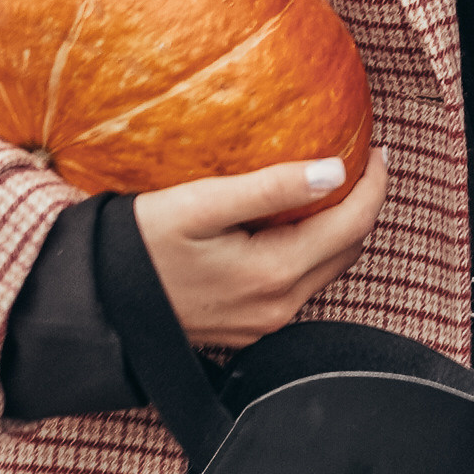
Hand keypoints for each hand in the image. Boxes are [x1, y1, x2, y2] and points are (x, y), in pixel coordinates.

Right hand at [133, 148, 389, 346]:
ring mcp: (264, 322)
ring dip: (339, 226)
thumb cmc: (140, 244)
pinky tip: (294, 219)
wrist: (98, 300)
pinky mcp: (248, 326)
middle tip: (359, 159)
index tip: (375, 147)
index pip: (353, 224)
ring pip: (326, 268)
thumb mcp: (202, 203)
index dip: (374, 183)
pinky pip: (299, 283)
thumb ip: (271, 188)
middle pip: (348, 249)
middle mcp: (278, 306)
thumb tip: (334, 170)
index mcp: (274, 274)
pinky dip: (312, 248)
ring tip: (331, 183)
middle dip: (362, 203)